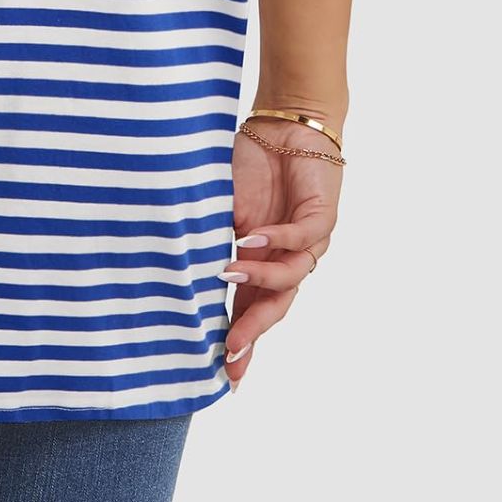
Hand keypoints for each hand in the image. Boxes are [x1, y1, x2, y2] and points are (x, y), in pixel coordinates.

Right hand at [222, 117, 342, 387]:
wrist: (282, 127)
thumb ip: (211, 237)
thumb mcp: (222, 207)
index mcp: (259, 262)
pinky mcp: (321, 218)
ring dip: (258, 278)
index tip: (222, 374)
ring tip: (229, 275)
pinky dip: (276, 240)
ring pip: (289, 277)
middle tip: (230, 352)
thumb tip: (180, 265)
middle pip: (273, 307)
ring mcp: (306, 242)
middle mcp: (284, 259)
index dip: (237, 340)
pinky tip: (251, 237)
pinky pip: (301, 238)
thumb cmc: (249, 164)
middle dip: (252, 331)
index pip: (248, 309)